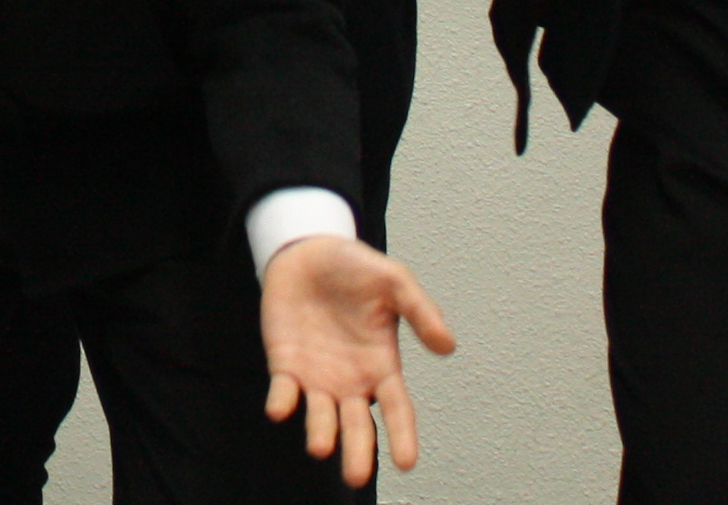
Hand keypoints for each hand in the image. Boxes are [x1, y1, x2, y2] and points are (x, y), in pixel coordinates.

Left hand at [259, 232, 454, 487]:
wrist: (307, 250)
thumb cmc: (356, 269)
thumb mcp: (395, 281)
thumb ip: (421, 311)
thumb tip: (448, 346)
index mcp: (382, 366)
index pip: (397, 409)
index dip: (402, 435)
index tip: (406, 463)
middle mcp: (351, 380)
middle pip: (357, 425)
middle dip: (356, 451)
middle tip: (355, 477)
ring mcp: (317, 375)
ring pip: (320, 415)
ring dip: (319, 432)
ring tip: (320, 448)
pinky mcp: (285, 363)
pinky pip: (283, 389)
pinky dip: (281, 401)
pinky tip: (279, 408)